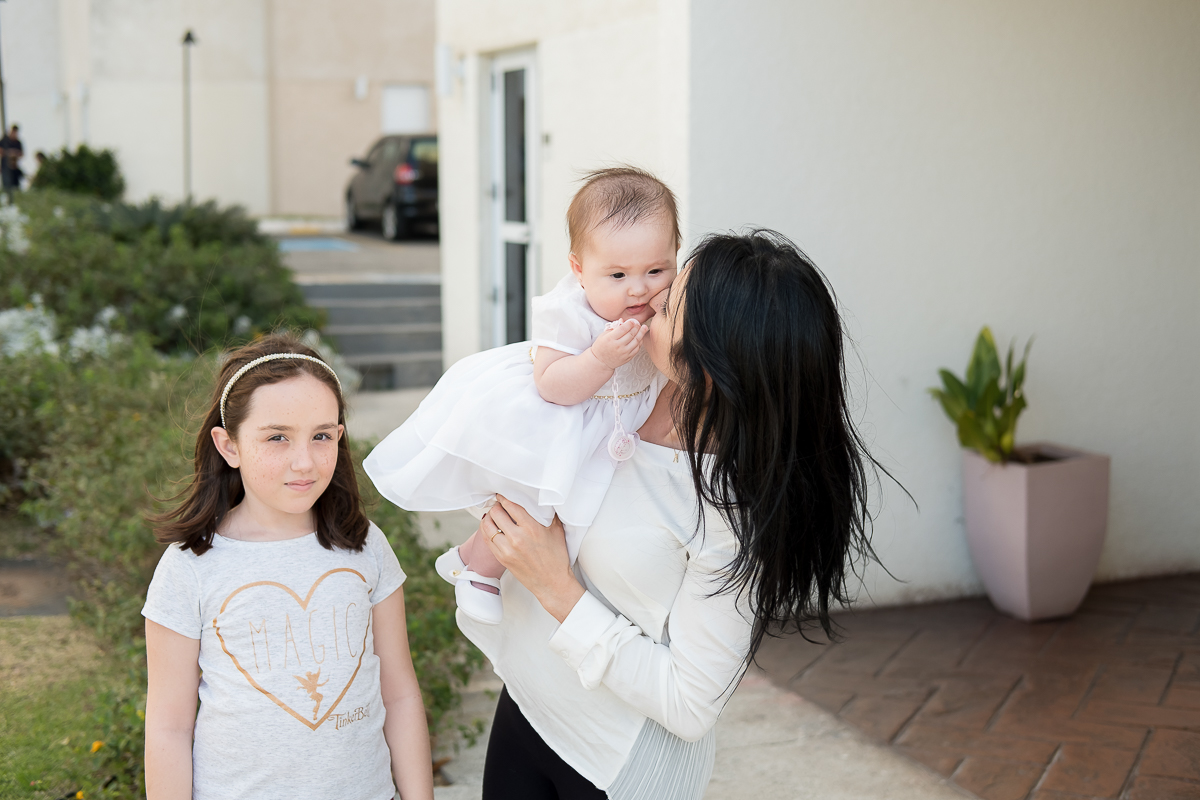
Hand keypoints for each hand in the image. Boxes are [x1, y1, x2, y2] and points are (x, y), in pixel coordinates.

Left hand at [480, 495, 584, 622]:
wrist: (552, 582)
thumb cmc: (557, 557)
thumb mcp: (557, 531)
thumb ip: (548, 514)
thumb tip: (542, 500)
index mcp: (532, 528)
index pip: (511, 506)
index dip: (504, 498)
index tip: (502, 495)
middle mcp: (517, 538)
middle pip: (496, 513)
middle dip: (496, 506)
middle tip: (499, 505)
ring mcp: (507, 549)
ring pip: (487, 526)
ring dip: (489, 517)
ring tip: (493, 515)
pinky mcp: (502, 558)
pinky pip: (487, 539)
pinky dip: (486, 530)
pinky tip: (490, 527)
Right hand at [588, 319, 647, 370]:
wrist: (601, 361)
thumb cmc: (601, 346)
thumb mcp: (603, 335)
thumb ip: (614, 327)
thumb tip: (623, 320)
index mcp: (610, 338)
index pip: (623, 329)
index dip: (630, 324)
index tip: (633, 321)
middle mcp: (618, 346)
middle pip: (631, 334)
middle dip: (636, 327)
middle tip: (638, 323)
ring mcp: (624, 352)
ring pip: (636, 341)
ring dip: (641, 333)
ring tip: (644, 328)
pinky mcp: (628, 357)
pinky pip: (637, 348)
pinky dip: (640, 342)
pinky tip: (641, 337)